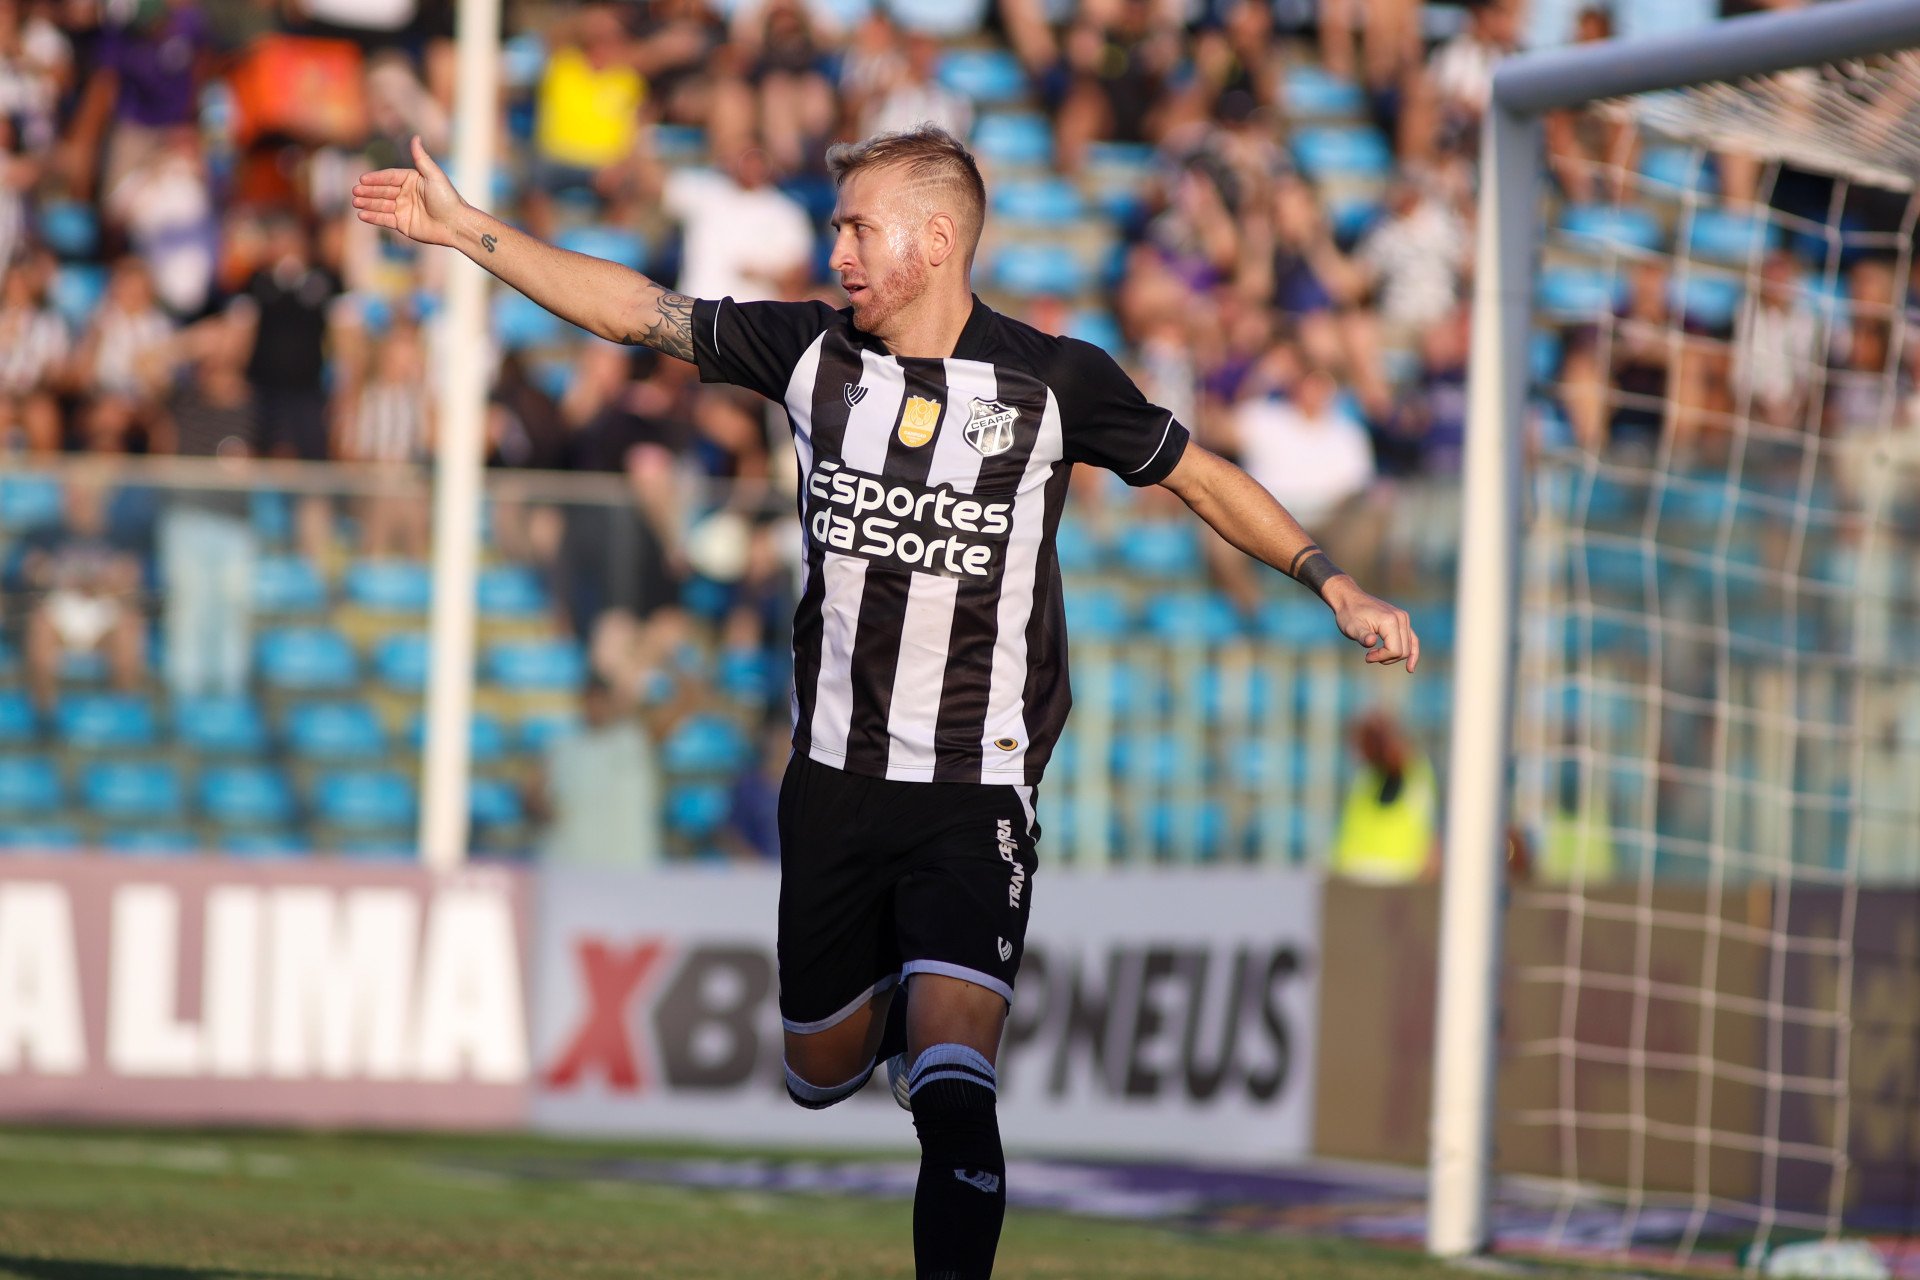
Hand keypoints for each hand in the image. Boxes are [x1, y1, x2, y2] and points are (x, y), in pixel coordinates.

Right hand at [352, 135, 466, 248]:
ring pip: (381, 205)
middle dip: (368, 191)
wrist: (456, 224)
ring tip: (355, 202)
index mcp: (412, 180)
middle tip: (355, 192)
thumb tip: (415, 137)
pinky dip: (373, 217)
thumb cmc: (447, 198)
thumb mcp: (434, 176)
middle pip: (382, 191)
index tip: (362, 179)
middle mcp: (406, 193)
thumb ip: (421, 158)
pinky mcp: (403, 224)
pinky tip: (361, 214)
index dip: (376, 178)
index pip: (389, 177)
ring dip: (367, 203)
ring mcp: (403, 209)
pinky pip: (384, 219)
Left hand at [1324, 576, 1419, 671]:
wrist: (1349, 599)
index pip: (1395, 650)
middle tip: (1369, 656)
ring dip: (1394, 657)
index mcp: (1390, 621)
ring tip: (1376, 655)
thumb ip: (1362, 636)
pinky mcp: (1403, 620)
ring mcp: (1404, 618)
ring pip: (1408, 647)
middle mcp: (1401, 618)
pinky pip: (1412, 639)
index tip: (1367, 656)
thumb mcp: (1351, 627)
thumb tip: (1371, 642)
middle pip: (1403, 651)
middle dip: (1387, 658)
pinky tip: (1410, 668)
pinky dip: (1412, 653)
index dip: (1381, 657)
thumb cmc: (1349, 614)